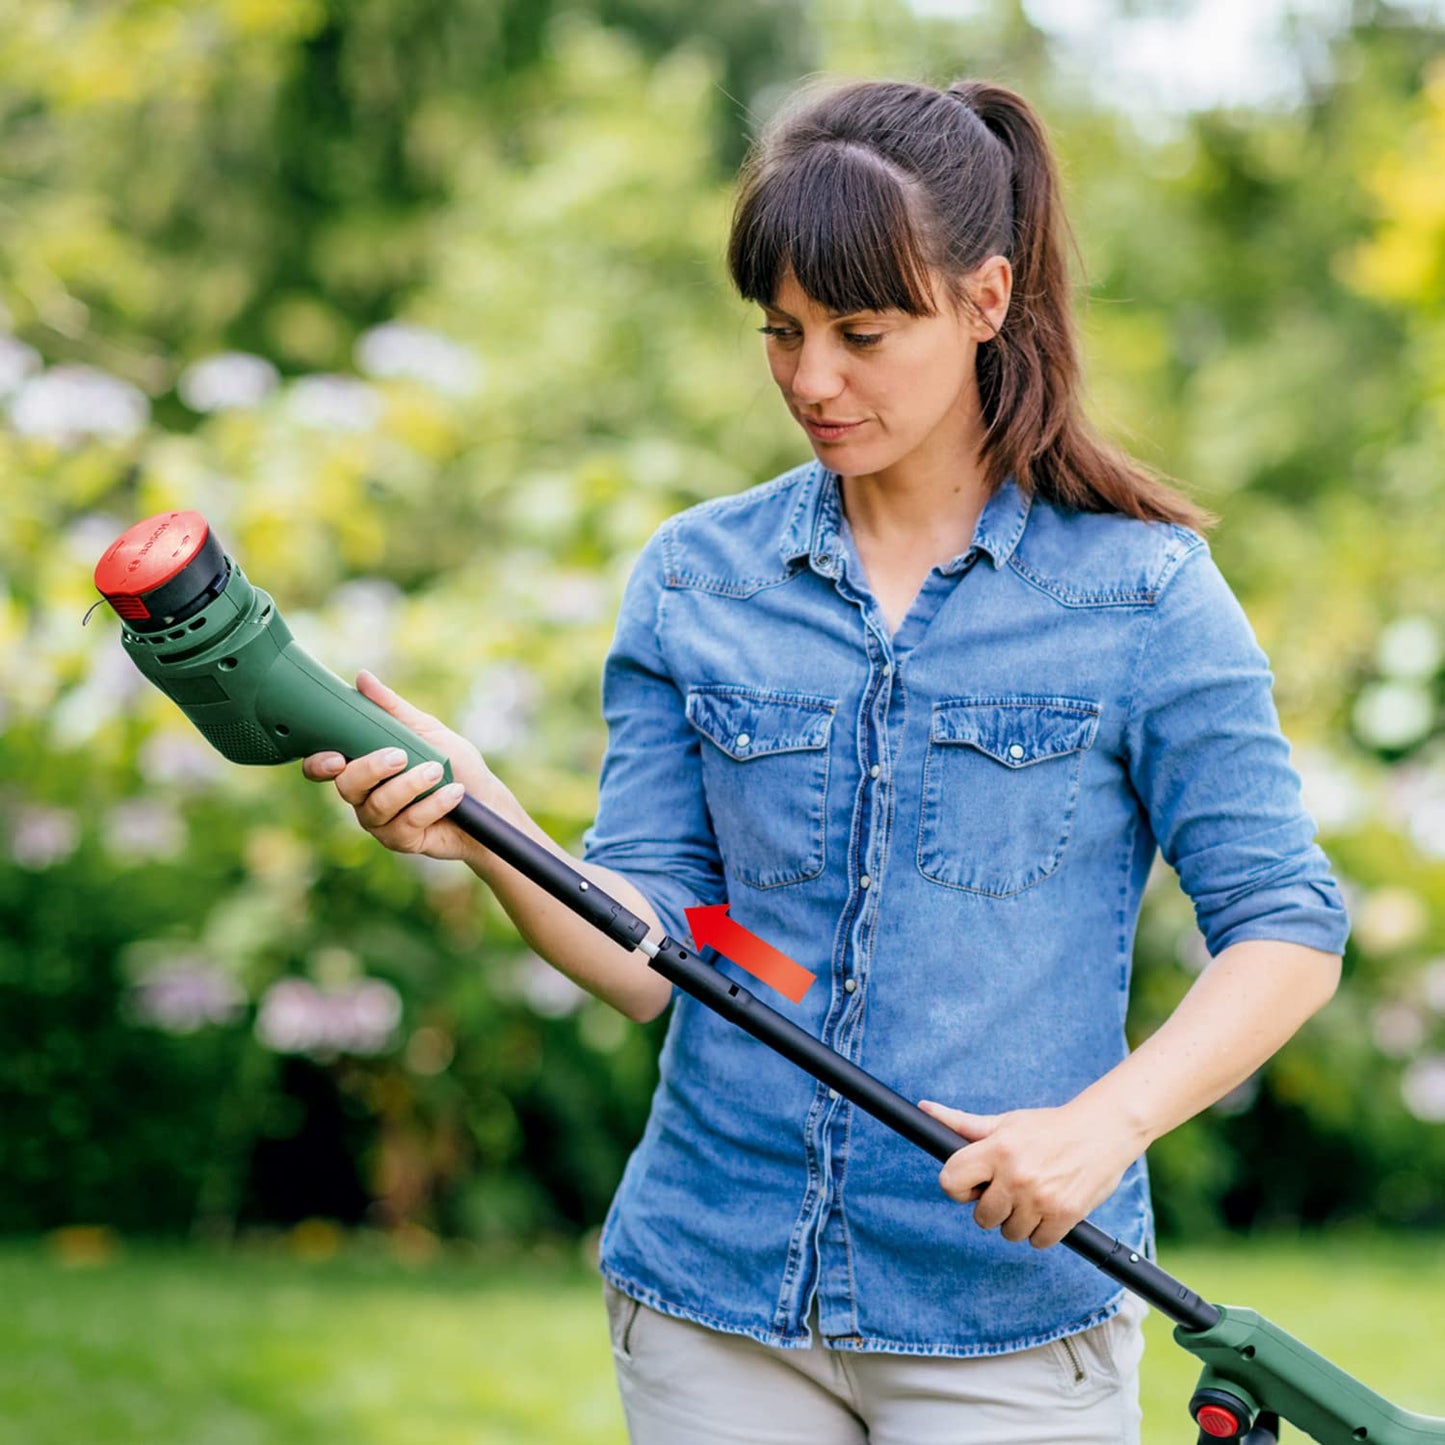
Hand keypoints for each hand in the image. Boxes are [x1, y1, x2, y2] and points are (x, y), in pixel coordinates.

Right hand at [301, 669, 513, 863]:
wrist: (488, 802)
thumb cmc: (455, 764)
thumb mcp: (426, 730)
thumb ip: (392, 709)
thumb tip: (362, 678)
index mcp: (363, 766)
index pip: (324, 768)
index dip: (320, 764)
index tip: (337, 756)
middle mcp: (364, 795)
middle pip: (346, 786)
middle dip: (372, 769)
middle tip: (401, 755)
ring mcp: (380, 821)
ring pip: (377, 807)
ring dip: (410, 785)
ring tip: (438, 770)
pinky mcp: (400, 840)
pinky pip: (405, 825)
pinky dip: (431, 805)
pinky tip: (452, 793)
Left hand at [916, 1097, 1141, 1249]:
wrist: (1102, 1131)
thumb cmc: (1047, 1128)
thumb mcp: (1005, 1122)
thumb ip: (963, 1124)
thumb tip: (924, 1109)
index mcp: (997, 1149)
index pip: (950, 1181)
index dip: (957, 1186)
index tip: (973, 1184)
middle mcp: (1016, 1176)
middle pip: (981, 1217)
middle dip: (991, 1206)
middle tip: (1008, 1188)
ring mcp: (1040, 1199)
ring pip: (1009, 1233)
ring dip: (1017, 1220)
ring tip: (1031, 1195)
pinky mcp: (1065, 1217)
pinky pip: (1036, 1243)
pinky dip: (1041, 1231)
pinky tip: (1047, 1207)